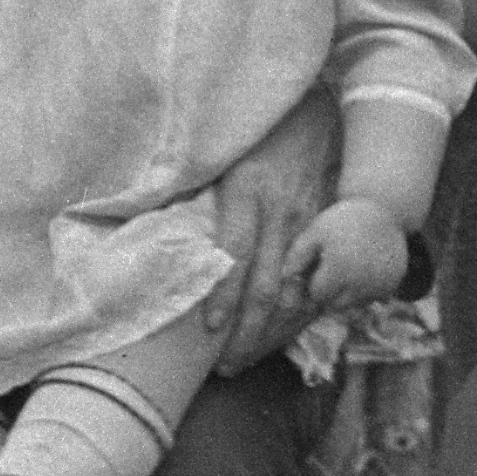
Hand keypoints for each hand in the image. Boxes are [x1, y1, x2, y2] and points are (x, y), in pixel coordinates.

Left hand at [200, 92, 345, 367]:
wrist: (309, 109)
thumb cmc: (251, 133)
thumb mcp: (217, 156)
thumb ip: (195, 196)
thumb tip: (152, 230)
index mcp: (245, 191)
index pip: (235, 255)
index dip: (224, 297)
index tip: (210, 331)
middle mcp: (279, 211)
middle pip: (265, 285)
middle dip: (247, 333)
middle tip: (225, 366)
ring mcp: (308, 222)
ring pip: (293, 290)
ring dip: (271, 332)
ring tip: (247, 361)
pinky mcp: (324, 229)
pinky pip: (314, 279)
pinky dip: (298, 313)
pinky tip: (280, 336)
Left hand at [287, 200, 416, 318]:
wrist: (385, 212)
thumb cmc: (342, 221)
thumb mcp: (316, 231)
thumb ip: (297, 255)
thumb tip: (284, 278)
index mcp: (339, 267)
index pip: (318, 294)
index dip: (315, 279)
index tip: (321, 261)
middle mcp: (361, 281)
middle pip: (335, 305)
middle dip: (331, 291)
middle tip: (335, 265)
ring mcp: (379, 286)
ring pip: (354, 306)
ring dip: (347, 293)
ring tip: (349, 266)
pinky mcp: (391, 286)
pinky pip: (371, 299)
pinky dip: (365, 290)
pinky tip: (365, 268)